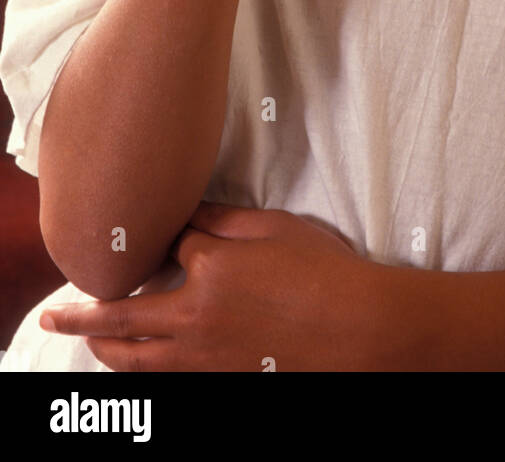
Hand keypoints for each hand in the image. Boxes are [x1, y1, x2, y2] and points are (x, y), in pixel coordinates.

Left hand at [39, 202, 394, 371]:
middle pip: (124, 316)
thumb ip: (225, 222)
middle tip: (57, 313)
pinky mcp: (219, 379)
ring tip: (85, 340)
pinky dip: (142, 371)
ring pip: (136, 359)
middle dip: (85, 311)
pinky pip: (166, 379)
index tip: (163, 234)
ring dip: (103, 348)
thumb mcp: (276, 229)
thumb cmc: (326, 273)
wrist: (359, 329)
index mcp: (211, 268)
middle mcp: (196, 315)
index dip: (164, 240)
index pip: (167, 249)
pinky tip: (136, 365)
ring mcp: (205, 355)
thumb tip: (188, 214)